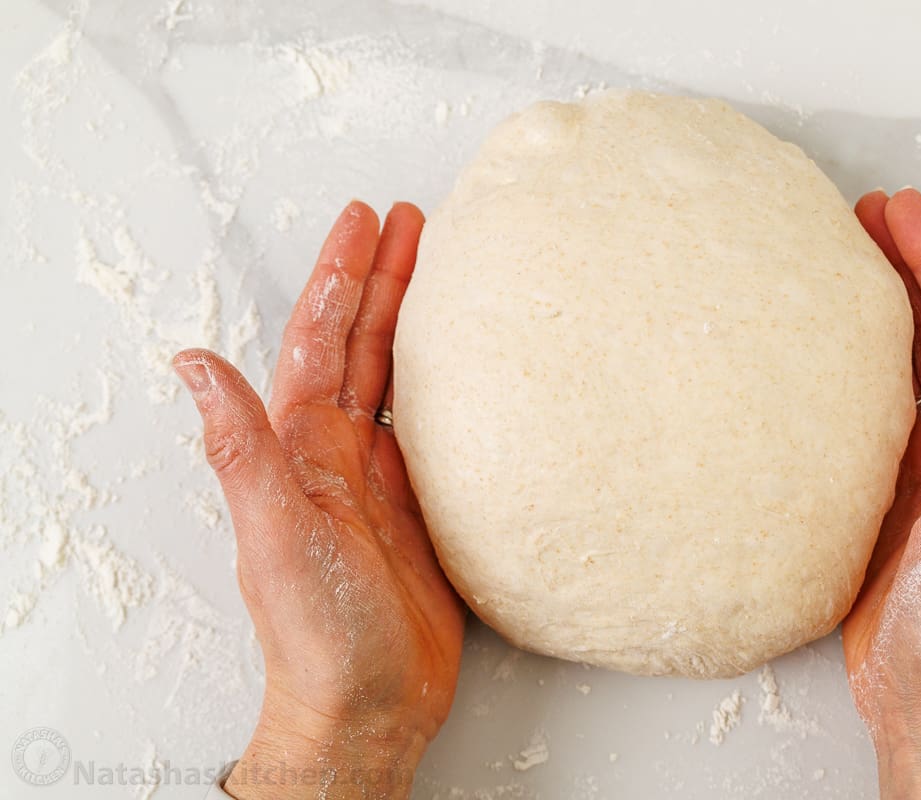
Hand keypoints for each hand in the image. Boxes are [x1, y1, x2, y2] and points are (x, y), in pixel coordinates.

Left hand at [173, 202, 463, 798]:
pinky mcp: (422, 508)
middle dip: (383, 279)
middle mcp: (339, 456)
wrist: (368, 706)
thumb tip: (194, 364)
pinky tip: (466, 367)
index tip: (363, 222)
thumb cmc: (319, 635)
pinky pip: (435, 429)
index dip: (342, 278)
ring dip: (414, 322)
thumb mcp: (276, 535)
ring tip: (440, 270)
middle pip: (363, 347)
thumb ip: (244, 448)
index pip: (323, 342)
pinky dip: (448, 387)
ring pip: (399, 379)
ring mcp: (381, 480)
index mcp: (304, 450)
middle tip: (410, 221)